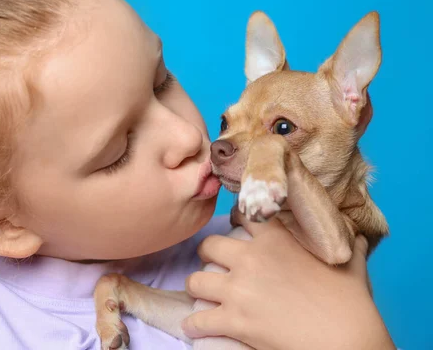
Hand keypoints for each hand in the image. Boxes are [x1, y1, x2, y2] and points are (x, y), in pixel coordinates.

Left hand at [182, 218, 394, 349]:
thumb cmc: (350, 303)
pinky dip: (193, 326)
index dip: (237, 217)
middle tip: (215, 264)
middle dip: (208, 255)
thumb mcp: (349, 264)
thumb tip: (356, 235)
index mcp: (276, 240)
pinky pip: (197, 321)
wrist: (347, 341)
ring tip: (203, 294)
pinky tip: (195, 327)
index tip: (235, 224)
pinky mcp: (234, 321)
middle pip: (208, 245)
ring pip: (195, 280)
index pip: (243, 214)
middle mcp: (250, 260)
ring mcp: (239, 291)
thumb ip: (347, 244)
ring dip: (198, 288)